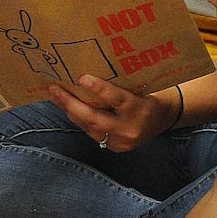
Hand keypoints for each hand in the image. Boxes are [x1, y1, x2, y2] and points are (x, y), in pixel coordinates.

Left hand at [46, 75, 172, 153]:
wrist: (161, 120)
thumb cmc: (146, 96)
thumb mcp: (139, 88)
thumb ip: (119, 85)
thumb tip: (90, 70)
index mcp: (139, 109)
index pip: (117, 99)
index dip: (100, 89)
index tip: (82, 78)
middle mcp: (129, 128)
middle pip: (95, 118)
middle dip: (71, 104)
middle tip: (55, 89)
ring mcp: (121, 142)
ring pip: (89, 127)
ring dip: (70, 111)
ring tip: (55, 96)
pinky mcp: (114, 148)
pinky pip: (92, 133)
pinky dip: (79, 120)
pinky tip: (68, 108)